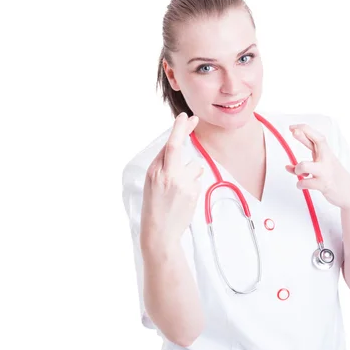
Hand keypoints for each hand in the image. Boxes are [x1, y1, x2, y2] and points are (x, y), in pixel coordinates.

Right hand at [140, 113, 203, 248]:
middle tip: (194, 120)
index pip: (168, 145)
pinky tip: (184, 197)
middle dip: (185, 130)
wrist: (160, 232)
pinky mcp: (193, 193)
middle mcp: (168, 175)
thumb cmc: (154, 206)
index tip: (183, 117)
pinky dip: (193, 184)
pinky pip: (197, 180)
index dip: (178, 129)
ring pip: (194, 166)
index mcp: (155, 171)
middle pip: (178, 146)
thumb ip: (163, 164)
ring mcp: (182, 184)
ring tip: (179, 190)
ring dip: (191, 173)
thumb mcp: (152, 182)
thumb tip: (177, 147)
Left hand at [285, 123, 349, 209]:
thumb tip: (287, 166)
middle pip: (318, 141)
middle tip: (293, 132)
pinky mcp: (324, 184)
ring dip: (297, 169)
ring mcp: (325, 171)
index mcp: (326, 153)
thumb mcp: (322, 167)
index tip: (292, 127)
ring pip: (304, 165)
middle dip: (303, 135)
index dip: (305, 130)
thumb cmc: (334, 178)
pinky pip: (304, 183)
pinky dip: (300, 184)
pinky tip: (302, 184)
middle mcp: (327, 159)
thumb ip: (305, 164)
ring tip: (301, 174)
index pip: (317, 137)